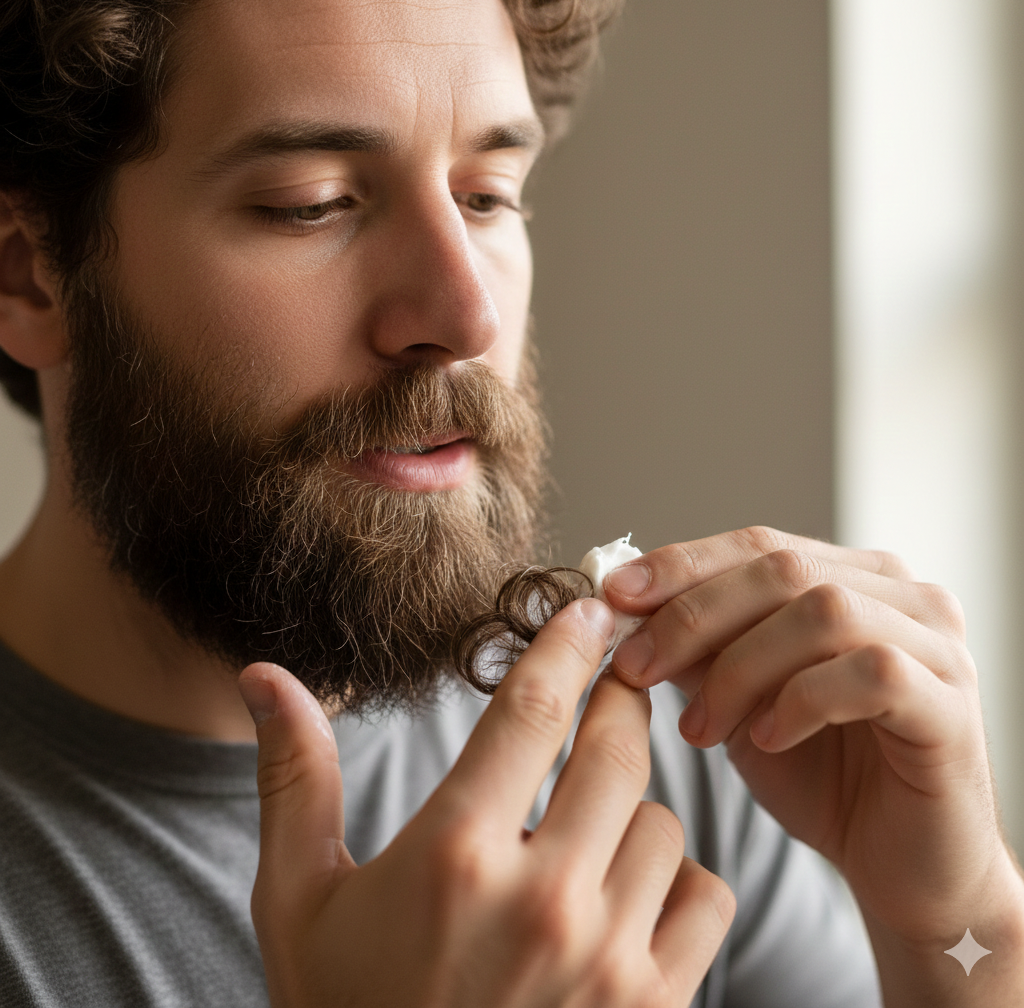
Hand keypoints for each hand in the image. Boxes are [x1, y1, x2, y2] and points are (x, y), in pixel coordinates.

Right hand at [238, 598, 734, 1007]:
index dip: (566, 646)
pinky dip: (677, 880)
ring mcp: (608, 961)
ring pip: (662, 821)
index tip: (589, 611)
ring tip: (588, 828)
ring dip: (631, 808)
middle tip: (612, 684)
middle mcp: (542, 901)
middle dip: (618, 702)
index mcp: (455, 854)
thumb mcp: (300, 899)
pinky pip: (703, 896)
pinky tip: (627, 894)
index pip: (530, 710)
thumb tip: (264, 677)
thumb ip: (295, 778)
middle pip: (615, 751)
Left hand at [604, 527, 1023, 950]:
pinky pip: (871, 674)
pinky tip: (765, 738)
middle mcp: (901, 594)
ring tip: (698, 728)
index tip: (613, 594)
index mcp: (851, 577)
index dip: (681, 564)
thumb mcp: (740, 698)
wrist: (899, 867)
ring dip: (740, 668)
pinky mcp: (952, 705)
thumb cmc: (819, 775)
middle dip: (693, 616)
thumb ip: (700, 648)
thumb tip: (625, 608)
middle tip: (635, 667)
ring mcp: (936, 645)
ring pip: (822, 612)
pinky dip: (801, 700)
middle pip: (782, 567)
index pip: (756, 543)